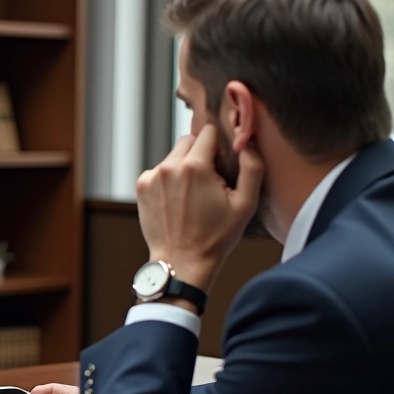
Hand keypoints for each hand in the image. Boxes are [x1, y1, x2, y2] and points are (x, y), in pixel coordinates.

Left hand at [135, 125, 264, 290]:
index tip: (223, 160)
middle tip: (209, 181)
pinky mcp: (142, 187)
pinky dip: (169, 179)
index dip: (219, 144)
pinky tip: (178, 200)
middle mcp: (170, 167)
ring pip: (173, 156)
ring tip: (193, 194)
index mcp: (195, 167)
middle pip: (189, 141)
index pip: (208, 132)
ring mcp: (152, 176)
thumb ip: (252, 168)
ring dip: (184, 167)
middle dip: (201, 154)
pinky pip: (159, 170)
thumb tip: (247, 143)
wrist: (182, 262)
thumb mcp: (246, 204)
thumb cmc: (216, 237)